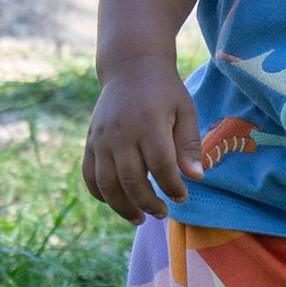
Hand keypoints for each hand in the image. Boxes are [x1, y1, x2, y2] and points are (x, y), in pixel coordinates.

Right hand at [81, 54, 205, 222]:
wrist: (130, 68)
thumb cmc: (164, 93)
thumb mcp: (185, 111)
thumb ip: (190, 145)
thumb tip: (196, 178)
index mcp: (148, 124)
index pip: (160, 166)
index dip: (172, 187)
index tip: (182, 197)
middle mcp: (120, 133)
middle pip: (131, 179)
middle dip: (148, 202)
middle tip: (163, 213)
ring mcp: (101, 139)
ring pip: (106, 183)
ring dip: (122, 206)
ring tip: (140, 217)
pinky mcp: (90, 142)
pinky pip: (89, 175)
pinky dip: (100, 194)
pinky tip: (117, 203)